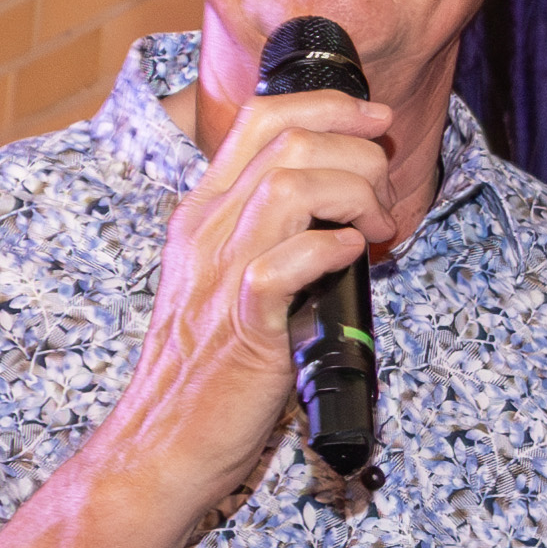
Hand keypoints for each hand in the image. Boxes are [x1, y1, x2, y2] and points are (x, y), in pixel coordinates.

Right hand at [95, 84, 397, 518]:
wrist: (164, 442)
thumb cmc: (209, 366)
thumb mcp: (228, 278)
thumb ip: (270, 231)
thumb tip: (339, 201)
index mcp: (202, 213)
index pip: (261, 119)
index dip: (329, 105)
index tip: (375, 119)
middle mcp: (207, 232)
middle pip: (290, 142)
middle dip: (359, 157)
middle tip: (382, 205)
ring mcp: (220, 276)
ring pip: (291, 186)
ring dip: (356, 198)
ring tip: (376, 234)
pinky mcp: (244, 327)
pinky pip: (284, 264)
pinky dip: (331, 250)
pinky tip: (352, 260)